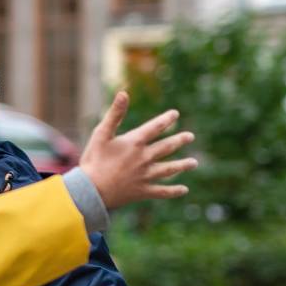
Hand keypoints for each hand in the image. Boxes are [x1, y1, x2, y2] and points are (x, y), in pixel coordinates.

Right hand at [77, 91, 197, 207]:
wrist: (90, 190)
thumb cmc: (93, 160)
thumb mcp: (101, 134)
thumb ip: (115, 114)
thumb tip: (123, 93)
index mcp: (134, 142)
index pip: (155, 127)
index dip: (166, 119)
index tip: (175, 114)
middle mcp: (144, 158)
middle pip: (166, 147)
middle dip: (179, 140)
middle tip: (190, 136)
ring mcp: (145, 176)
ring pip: (169, 169)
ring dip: (182, 165)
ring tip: (194, 163)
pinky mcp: (142, 191)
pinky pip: (162, 191)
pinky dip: (173, 191)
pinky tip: (184, 190)